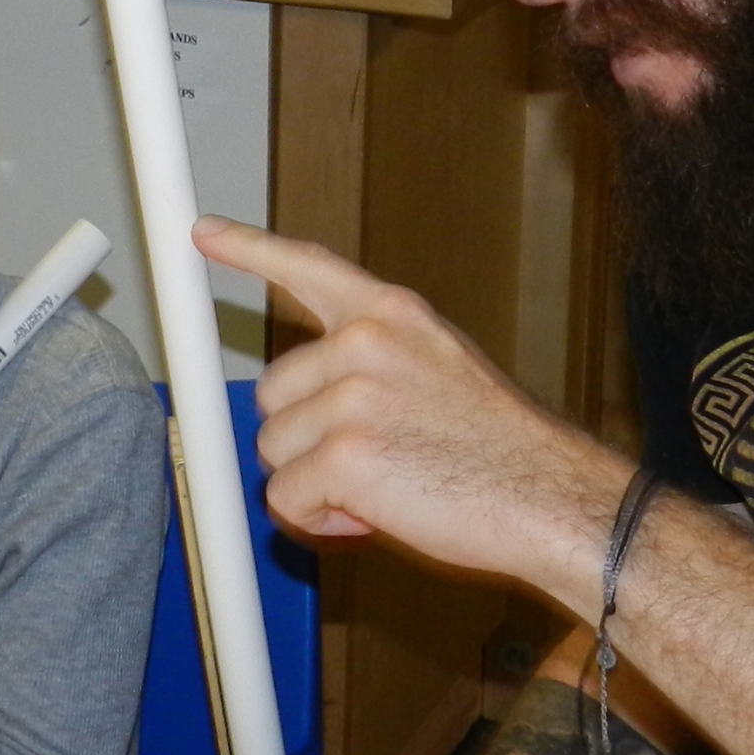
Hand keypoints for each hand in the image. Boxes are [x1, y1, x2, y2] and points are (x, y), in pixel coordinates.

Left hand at [194, 215, 627, 610]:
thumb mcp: (438, 370)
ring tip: (387, 486)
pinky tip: (376, 514)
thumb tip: (314, 402)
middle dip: (306, 438)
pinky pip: (285, 498)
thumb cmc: (500, 450)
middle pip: (272, 394)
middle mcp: (365, 342)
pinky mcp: (341, 454)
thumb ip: (373, 365)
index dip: (248, 250)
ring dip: (314, 482)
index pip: (308, 268)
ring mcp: (351, 396)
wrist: (550, 497)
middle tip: (372, 461)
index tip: (204, 233)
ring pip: (274, 449)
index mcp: (393, 315)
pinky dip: (319, 521)